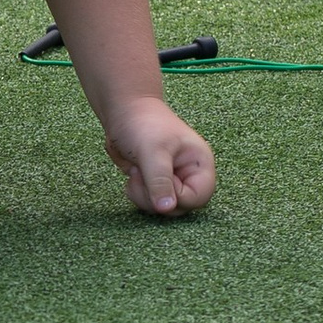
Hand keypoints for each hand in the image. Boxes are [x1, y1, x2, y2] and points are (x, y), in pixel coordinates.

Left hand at [103, 97, 216, 218]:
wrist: (123, 113)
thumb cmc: (144, 125)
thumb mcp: (153, 152)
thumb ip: (160, 181)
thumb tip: (167, 208)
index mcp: (200, 164)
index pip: (199, 197)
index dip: (176, 197)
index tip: (155, 179)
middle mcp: (190, 175)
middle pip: (181, 207)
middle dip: (155, 198)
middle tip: (139, 177)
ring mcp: (173, 181)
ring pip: (163, 208)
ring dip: (144, 197)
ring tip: (136, 173)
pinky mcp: (156, 185)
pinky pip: (150, 204)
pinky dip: (138, 195)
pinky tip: (133, 176)